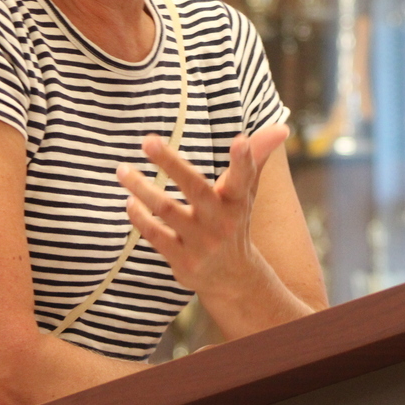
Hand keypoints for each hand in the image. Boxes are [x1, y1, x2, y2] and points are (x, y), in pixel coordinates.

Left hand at [116, 124, 289, 298]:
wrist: (232, 278)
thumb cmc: (234, 221)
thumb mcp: (247, 191)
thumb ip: (257, 156)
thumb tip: (282, 127)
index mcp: (238, 200)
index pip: (244, 177)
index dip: (244, 159)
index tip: (238, 140)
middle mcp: (222, 221)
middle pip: (195, 187)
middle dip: (170, 163)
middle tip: (147, 140)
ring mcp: (202, 242)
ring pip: (167, 210)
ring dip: (142, 188)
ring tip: (122, 170)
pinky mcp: (182, 260)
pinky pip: (155, 235)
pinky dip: (140, 217)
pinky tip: (129, 201)